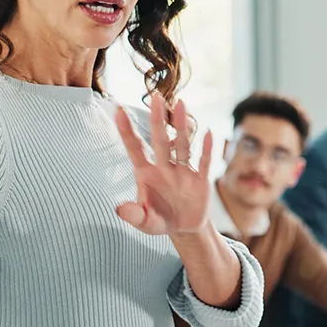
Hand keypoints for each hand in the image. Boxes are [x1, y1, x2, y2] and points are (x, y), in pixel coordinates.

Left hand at [115, 94, 213, 235]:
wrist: (185, 228)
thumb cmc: (160, 221)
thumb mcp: (145, 222)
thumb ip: (133, 215)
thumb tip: (119, 208)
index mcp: (146, 174)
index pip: (135, 149)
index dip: (127, 131)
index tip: (118, 110)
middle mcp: (164, 167)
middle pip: (160, 140)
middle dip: (157, 120)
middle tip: (155, 98)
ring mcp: (183, 171)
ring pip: (182, 145)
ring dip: (181, 127)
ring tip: (181, 105)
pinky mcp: (200, 179)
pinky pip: (203, 162)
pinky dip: (206, 149)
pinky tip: (208, 133)